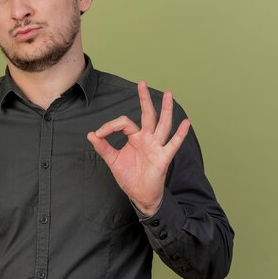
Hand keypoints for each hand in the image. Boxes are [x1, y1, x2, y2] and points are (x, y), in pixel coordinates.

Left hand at [87, 82, 189, 215]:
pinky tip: (186, 123)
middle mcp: (147, 138)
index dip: (110, 126)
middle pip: (147, 115)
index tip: (99, 134)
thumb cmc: (129, 176)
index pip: (124, 123)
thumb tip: (91, 134)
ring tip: (169, 94)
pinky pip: (173, 144)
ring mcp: (156, 146)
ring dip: (165, 110)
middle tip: (142, 83)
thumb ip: (103, 147)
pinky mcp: (163, 158)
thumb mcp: (113, 160)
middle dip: (144, 99)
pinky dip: (180, 134)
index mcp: (135, 137)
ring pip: (162, 124)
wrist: (139, 195)